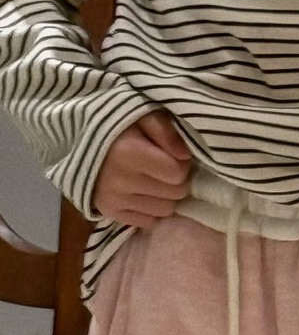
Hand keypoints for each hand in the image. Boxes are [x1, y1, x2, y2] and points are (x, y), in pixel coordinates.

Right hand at [94, 112, 190, 226]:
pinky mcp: (110, 212)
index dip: (181, 164)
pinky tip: (142, 192)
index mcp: (129, 153)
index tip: (170, 155)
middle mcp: (121, 180)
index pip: (178, 173)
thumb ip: (165, 130)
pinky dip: (151, 208)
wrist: (76, 137)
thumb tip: (186, 156)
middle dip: (176, 181)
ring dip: (165, 196)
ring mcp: (115, 199)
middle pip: (175, 194)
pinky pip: (149, 221)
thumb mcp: (141, 113)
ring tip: (153, 179)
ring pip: (165, 210)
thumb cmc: (117, 125)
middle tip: (163, 167)